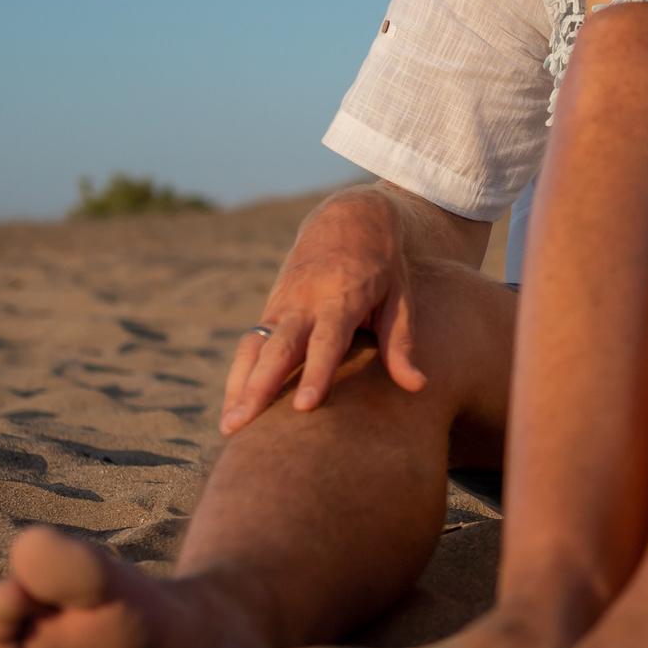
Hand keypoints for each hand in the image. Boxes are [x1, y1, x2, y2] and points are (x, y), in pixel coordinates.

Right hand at [221, 186, 425, 433]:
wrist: (348, 218)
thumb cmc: (383, 265)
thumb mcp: (400, 296)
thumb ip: (401, 343)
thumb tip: (418, 387)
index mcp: (342, 298)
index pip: (326, 342)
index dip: (315, 374)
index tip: (303, 408)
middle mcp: (305, 302)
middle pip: (278, 349)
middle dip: (259, 389)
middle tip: (242, 427)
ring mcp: (283, 305)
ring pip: (254, 348)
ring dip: (239, 388)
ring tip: (229, 429)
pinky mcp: (270, 310)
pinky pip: (249, 346)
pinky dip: (238, 377)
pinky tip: (233, 410)